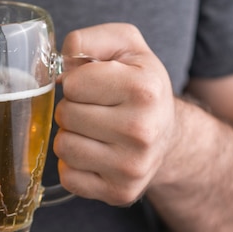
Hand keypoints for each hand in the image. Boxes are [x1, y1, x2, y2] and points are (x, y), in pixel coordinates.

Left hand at [54, 23, 175, 205]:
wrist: (169, 135)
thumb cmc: (140, 86)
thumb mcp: (126, 47)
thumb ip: (91, 39)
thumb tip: (64, 54)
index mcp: (144, 89)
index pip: (73, 84)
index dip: (77, 82)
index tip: (95, 86)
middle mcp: (142, 131)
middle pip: (65, 116)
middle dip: (73, 109)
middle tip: (96, 110)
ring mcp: (132, 167)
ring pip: (63, 147)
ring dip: (72, 137)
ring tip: (96, 132)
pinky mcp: (120, 192)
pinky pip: (68, 177)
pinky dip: (75, 166)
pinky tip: (97, 155)